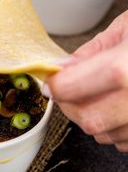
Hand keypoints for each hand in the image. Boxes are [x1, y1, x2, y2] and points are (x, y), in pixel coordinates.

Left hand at [44, 10, 127, 152]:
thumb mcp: (127, 28)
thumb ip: (91, 52)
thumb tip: (61, 68)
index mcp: (125, 69)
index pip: (69, 88)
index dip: (55, 85)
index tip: (51, 82)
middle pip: (86, 119)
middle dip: (71, 106)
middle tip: (72, 90)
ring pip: (104, 135)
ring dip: (94, 118)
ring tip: (104, 95)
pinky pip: (125, 142)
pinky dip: (116, 128)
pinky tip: (124, 107)